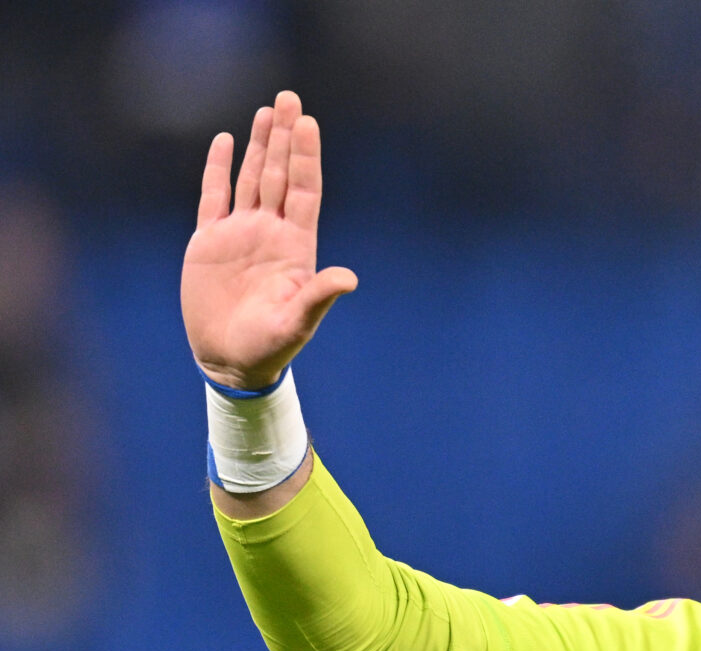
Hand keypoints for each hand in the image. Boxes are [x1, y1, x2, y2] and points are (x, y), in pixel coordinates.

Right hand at [182, 91, 356, 390]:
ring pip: (251, 178)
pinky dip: (218, 169)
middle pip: (279, 174)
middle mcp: (271, 232)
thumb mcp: (298, 322)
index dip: (306, 158)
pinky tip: (225, 141)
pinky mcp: (209, 241)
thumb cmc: (271, 346)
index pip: (303, 192)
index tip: (308, 124)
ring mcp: (241, 233)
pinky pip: (213, 197)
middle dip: (284, 137)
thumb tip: (349, 278)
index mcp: (296, 246)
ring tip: (267, 110)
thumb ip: (319, 296)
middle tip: (289, 98)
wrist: (232, 360)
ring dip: (258, 144)